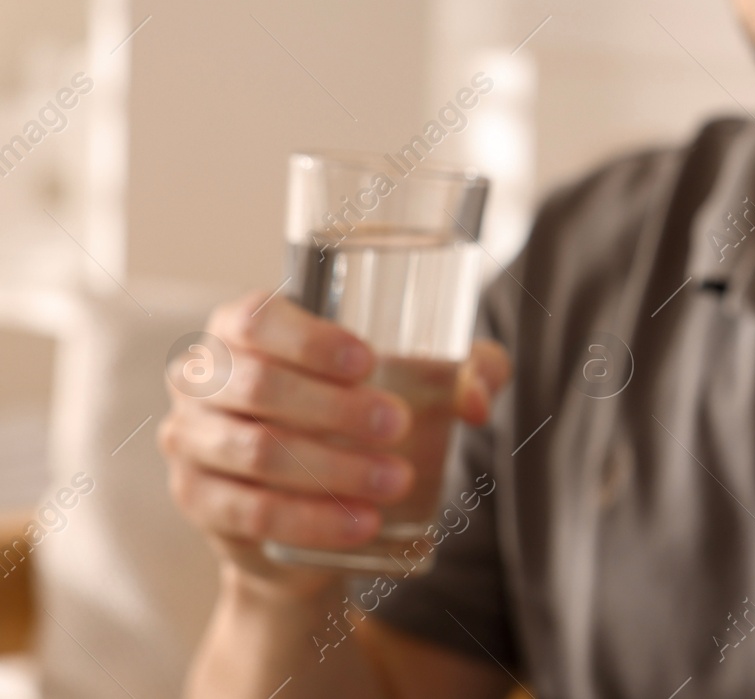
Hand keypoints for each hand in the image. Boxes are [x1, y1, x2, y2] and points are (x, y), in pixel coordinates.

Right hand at [159, 291, 510, 591]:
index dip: (308, 339)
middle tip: (397, 426)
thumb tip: (477, 396)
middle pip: (258, 385)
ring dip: (330, 469)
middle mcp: (201, 376)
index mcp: (240, 328)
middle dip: (334, 408)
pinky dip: (310, 520)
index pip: (256, 318)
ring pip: (255, 451)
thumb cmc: (359, 418)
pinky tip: (361, 524)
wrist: (311, 512)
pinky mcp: (197, 499)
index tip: (369, 363)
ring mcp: (189, 438)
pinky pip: (248, 511)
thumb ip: (463, 372)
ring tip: (395, 481)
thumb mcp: (414, 384)